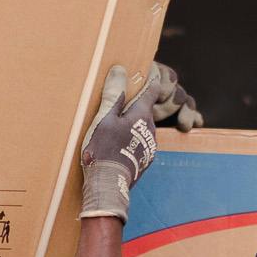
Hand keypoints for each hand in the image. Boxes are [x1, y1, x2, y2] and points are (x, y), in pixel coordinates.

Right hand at [79, 62, 199, 220]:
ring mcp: (150, 146)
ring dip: (133, 124)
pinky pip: (140, 142)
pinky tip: (118, 145)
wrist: (108, 185)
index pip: (151, 90)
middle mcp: (151, 129)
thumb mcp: (104, 119)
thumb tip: (120, 70)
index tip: (147, 72)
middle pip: (146, 109)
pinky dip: (132, 139)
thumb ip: (114, 95)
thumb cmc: (104, 150)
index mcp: (142, 115)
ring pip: (143, 127)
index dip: (149, 79)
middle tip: (121, 100)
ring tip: (115, 126)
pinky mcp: (145, 159)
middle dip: (136, 104)